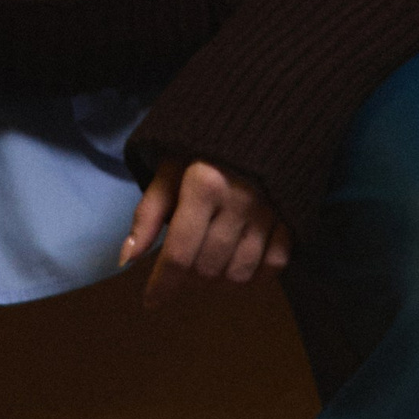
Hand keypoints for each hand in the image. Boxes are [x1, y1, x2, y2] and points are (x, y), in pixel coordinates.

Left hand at [120, 157, 290, 308]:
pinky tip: (237, 266)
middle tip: (180, 268)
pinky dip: (254, 275)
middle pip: (207, 267)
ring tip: (206, 266)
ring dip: (218, 281)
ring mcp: (270, 211)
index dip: (162, 285)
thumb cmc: (203, 145)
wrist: (262, 117)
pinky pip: (275, 265)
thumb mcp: (169, 169)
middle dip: (187, 279)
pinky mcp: (292, 216)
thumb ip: (148, 214)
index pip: (179, 253)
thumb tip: (127, 259)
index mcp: (204, 185)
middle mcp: (239, 202)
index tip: (151, 301)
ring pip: (239, 273)